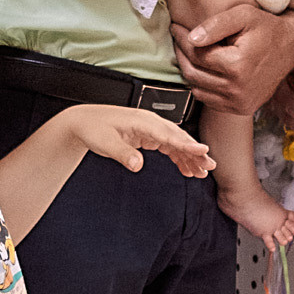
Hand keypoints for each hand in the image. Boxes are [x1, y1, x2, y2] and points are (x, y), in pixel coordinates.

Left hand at [68, 105, 216, 179]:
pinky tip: (186, 170)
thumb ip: (123, 154)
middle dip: (195, 152)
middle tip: (209, 166)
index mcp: (142, 121)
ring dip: (190, 157)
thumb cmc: (93, 128)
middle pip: (178, 138)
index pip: (169, 134)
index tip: (203, 150)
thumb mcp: (105, 143)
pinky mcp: (148, 136)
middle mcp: (149, 123)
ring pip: (176, 143)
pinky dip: (179, 158)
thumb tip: (137, 165)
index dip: (187, 143)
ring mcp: (150, 129)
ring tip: (202, 172)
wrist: (84, 122)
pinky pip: (169, 147)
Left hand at [169, 0, 293, 113]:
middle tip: (178, 39)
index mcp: (237, 66)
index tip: (176, 28)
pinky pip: (209, 100)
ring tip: (190, 52)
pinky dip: (202, 85)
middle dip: (182, 54)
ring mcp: (240, 102)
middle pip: (194, 73)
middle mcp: (238, 89)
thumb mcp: (244, 16)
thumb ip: (216, 24)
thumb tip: (191, 38)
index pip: (197, 55)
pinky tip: (204, 69)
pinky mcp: (241, 108)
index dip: (182, 40)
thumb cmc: (267, 28)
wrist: (291, 47)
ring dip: (189, 70)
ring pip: (198, 88)